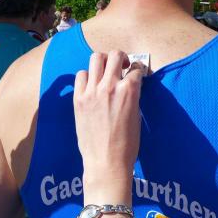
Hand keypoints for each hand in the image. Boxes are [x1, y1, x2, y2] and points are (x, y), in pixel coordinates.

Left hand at [74, 51, 144, 192]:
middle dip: (121, 58)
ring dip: (103, 63)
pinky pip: (80, 75)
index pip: (136, 68)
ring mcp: (92, 91)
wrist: (106, 162)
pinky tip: (91, 85)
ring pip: (95, 59)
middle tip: (121, 67)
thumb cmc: (127, 144)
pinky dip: (87, 76)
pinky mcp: (78, 99)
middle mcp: (110, 86)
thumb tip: (130, 85)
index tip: (136, 73)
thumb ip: (133, 96)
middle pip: (115, 55)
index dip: (138, 70)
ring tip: (105, 73)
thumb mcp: (137, 115)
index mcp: (129, 91)